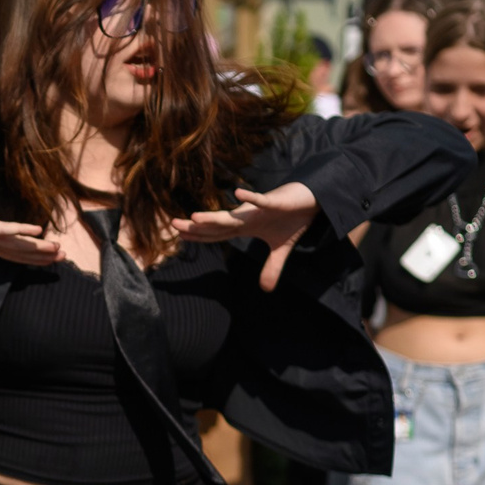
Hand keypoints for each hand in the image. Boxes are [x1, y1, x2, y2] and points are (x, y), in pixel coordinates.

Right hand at [0, 197, 58, 304]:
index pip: (12, 254)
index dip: (30, 259)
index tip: (49, 262)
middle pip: (20, 248)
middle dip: (41, 253)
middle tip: (63, 256)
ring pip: (17, 240)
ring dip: (37, 245)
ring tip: (57, 248)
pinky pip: (2, 228)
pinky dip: (19, 229)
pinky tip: (36, 230)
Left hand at [170, 183, 320, 290]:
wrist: (311, 199)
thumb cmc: (291, 219)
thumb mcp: (282, 249)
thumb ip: (272, 267)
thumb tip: (266, 290)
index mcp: (246, 227)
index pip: (218, 233)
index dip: (200, 235)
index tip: (180, 235)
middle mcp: (247, 218)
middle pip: (218, 224)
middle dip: (196, 226)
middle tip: (173, 224)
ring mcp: (259, 210)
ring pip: (234, 215)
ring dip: (215, 217)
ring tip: (194, 217)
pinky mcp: (275, 202)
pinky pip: (261, 200)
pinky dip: (251, 198)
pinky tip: (238, 194)